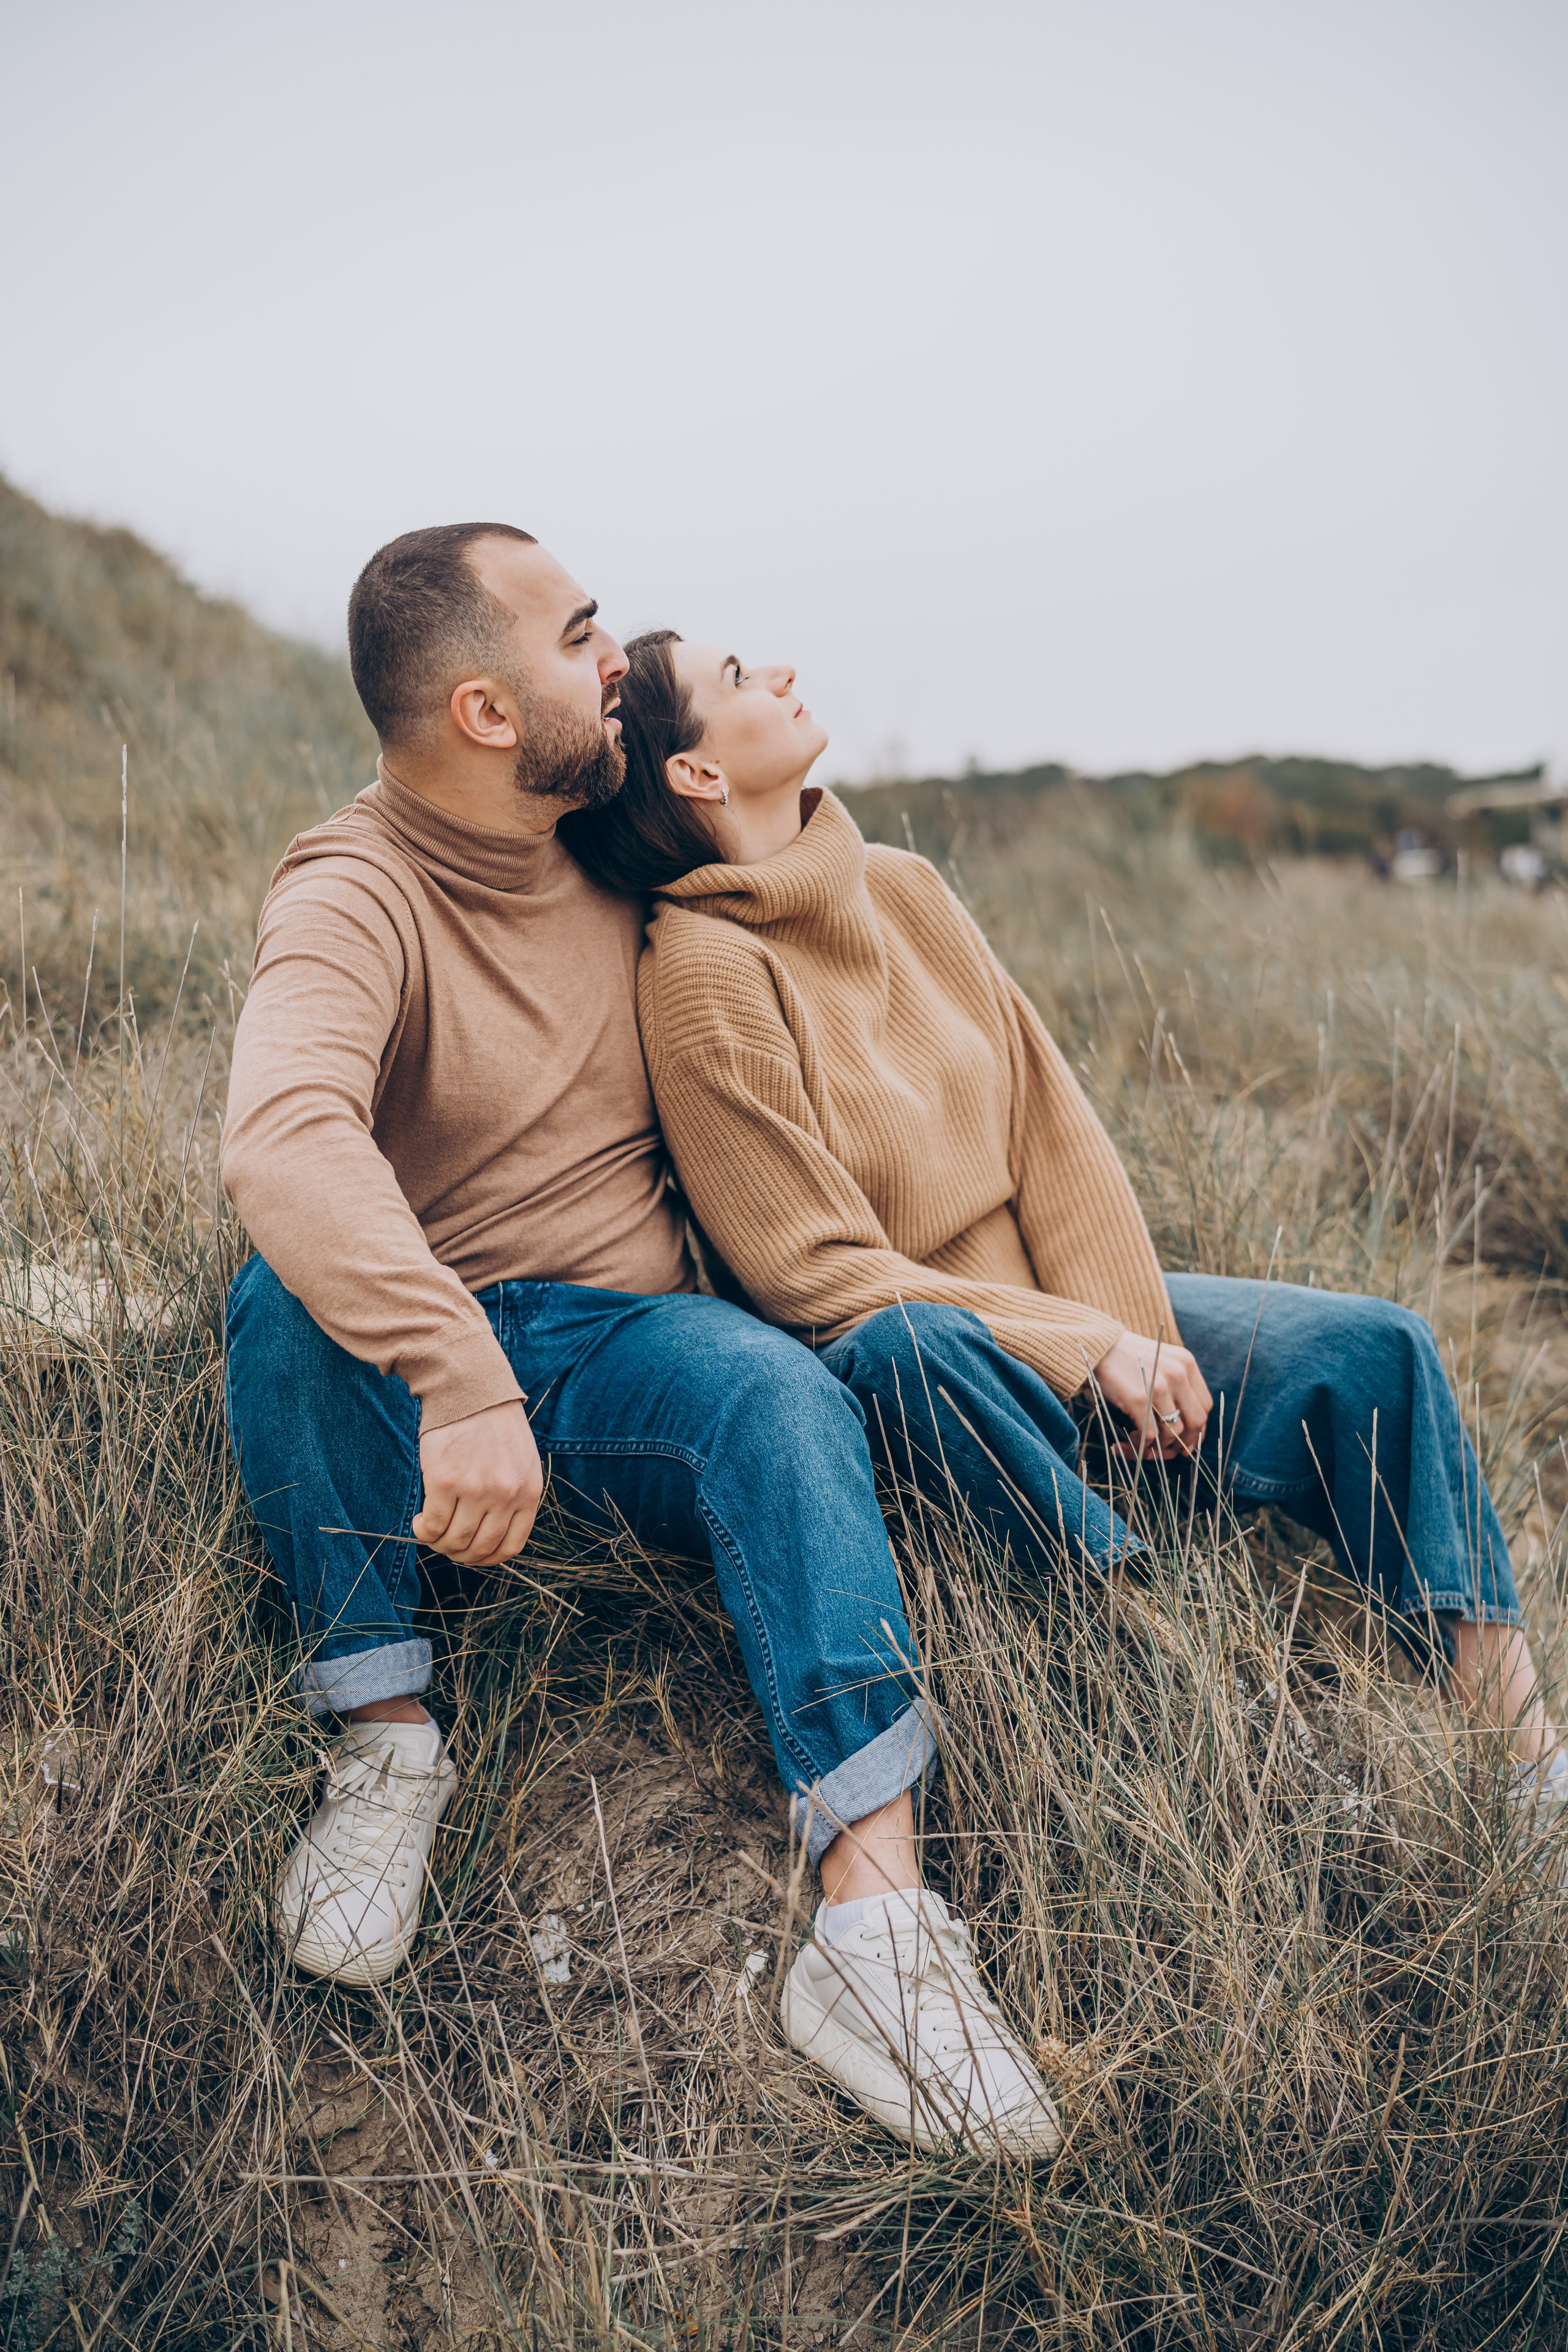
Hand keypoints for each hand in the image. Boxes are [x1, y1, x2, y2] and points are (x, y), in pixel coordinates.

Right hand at [413, 1399, 542, 1566]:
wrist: (470, 1390)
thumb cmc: (493, 1427)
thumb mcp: (521, 1463)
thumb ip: (513, 1498)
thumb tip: (488, 1538)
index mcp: (528, 1493)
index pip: (511, 1547)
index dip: (487, 1558)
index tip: (471, 1554)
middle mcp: (505, 1496)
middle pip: (480, 1549)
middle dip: (459, 1554)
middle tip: (446, 1543)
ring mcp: (476, 1490)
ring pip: (454, 1541)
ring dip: (438, 1544)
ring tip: (430, 1530)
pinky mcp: (446, 1482)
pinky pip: (432, 1525)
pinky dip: (423, 1530)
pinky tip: (420, 1520)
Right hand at [1091, 1332, 1211, 1459]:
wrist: (1095, 1347)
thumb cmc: (1125, 1359)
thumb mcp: (1160, 1364)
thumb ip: (1177, 1388)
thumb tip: (1183, 1432)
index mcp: (1187, 1364)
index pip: (1205, 1406)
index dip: (1197, 1429)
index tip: (1184, 1441)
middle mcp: (1179, 1374)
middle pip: (1196, 1421)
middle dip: (1183, 1443)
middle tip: (1166, 1450)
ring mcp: (1160, 1386)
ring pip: (1174, 1432)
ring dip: (1159, 1447)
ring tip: (1141, 1443)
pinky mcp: (1139, 1398)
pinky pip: (1150, 1434)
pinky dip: (1141, 1444)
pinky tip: (1128, 1439)